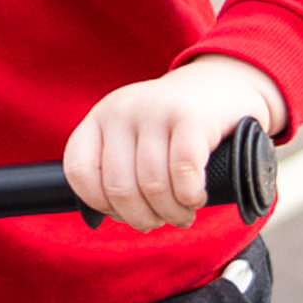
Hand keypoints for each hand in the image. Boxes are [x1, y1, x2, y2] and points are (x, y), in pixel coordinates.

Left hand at [63, 56, 282, 231]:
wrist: (224, 82)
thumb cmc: (174, 126)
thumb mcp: (134, 136)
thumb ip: (116, 166)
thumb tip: (114, 214)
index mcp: (100, 117)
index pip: (79, 171)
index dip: (102, 205)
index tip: (125, 212)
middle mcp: (122, 110)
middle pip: (120, 188)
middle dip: (142, 217)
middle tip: (161, 220)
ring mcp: (156, 110)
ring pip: (153, 186)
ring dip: (171, 213)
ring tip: (182, 214)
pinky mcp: (191, 117)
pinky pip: (183, 173)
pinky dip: (190, 197)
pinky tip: (196, 197)